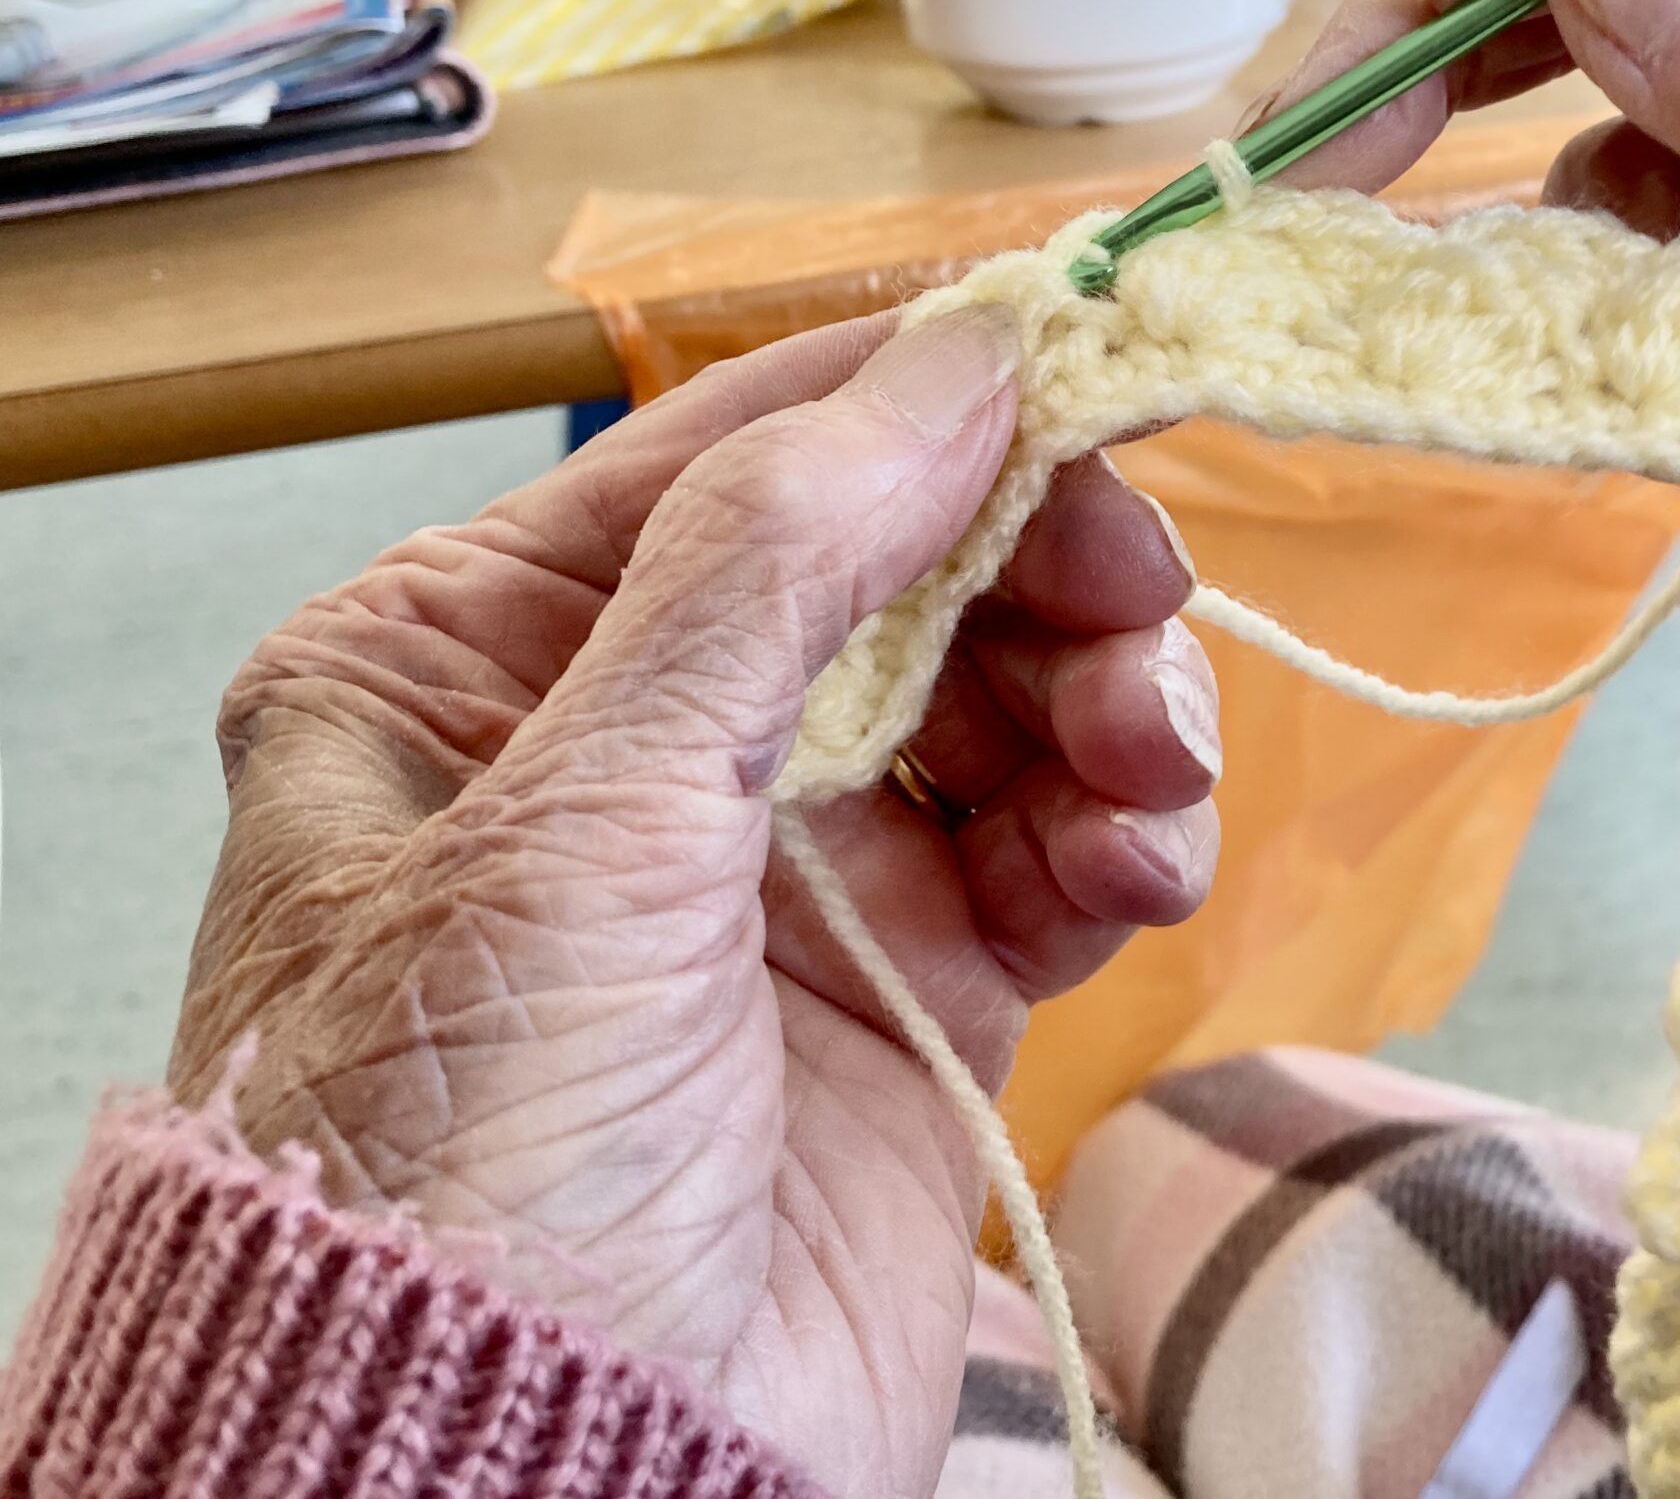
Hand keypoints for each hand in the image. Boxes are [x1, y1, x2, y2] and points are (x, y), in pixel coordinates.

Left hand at [168, 309, 1219, 1491]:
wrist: (540, 1497)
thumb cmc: (471, 1168)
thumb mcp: (584, 822)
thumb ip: (772, 563)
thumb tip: (955, 354)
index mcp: (475, 654)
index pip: (737, 450)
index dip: (925, 393)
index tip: (1098, 351)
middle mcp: (633, 737)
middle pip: (901, 559)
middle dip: (1041, 566)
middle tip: (1139, 598)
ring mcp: (781, 862)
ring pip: (1001, 691)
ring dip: (1107, 699)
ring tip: (1152, 766)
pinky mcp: (912, 984)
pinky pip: (1052, 844)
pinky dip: (1119, 831)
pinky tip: (1137, 866)